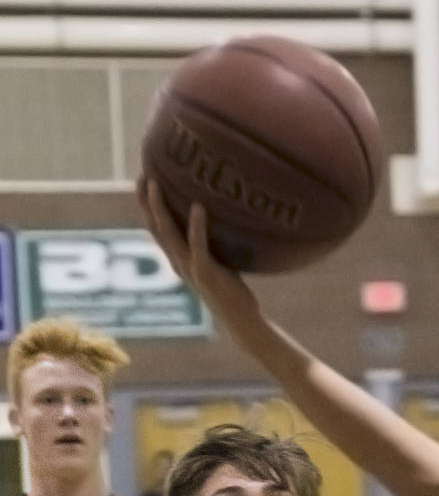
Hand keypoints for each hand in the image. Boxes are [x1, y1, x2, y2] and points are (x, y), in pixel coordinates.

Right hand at [137, 179, 260, 329]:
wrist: (241, 320)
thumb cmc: (233, 291)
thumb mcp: (218, 263)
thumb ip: (211, 246)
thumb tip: (218, 219)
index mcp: (178, 260)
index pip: (157, 230)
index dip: (147, 207)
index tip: (144, 182)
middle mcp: (178, 263)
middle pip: (155, 228)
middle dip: (146, 202)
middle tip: (142, 175)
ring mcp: (190, 268)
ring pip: (168, 234)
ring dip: (161, 208)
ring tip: (157, 183)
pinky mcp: (206, 272)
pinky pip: (198, 245)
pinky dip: (197, 225)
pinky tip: (198, 206)